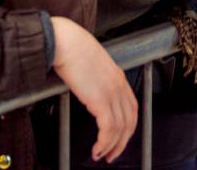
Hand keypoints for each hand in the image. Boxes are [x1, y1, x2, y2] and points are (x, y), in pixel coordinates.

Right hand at [50, 17, 137, 162]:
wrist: (63, 41)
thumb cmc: (71, 47)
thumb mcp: (90, 64)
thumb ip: (95, 78)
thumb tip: (88, 90)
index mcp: (117, 76)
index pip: (132, 106)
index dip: (128, 126)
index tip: (119, 137)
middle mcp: (118, 85)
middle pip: (130, 120)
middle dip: (123, 141)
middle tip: (113, 154)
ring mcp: (111, 91)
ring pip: (120, 127)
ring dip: (112, 146)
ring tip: (102, 155)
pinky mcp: (100, 99)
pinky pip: (109, 128)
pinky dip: (105, 142)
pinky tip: (97, 149)